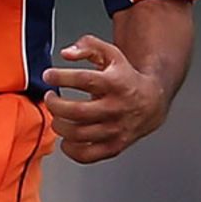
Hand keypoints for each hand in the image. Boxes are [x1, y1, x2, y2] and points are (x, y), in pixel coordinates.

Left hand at [42, 34, 167, 164]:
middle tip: (50, 97)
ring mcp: (115, 130)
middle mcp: (116, 108)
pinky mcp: (114, 147)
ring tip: (57, 116)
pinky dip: (70, 148)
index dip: (60, 77)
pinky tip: (67, 137)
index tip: (48, 76)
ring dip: (59, 125)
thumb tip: (66, 53)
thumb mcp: (111, 54)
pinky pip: (85, 155)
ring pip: (77, 134)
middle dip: (55, 104)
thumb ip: (87, 46)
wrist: (152, 102)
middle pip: (76, 111)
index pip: (83, 80)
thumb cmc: (125, 78)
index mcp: (116, 83)